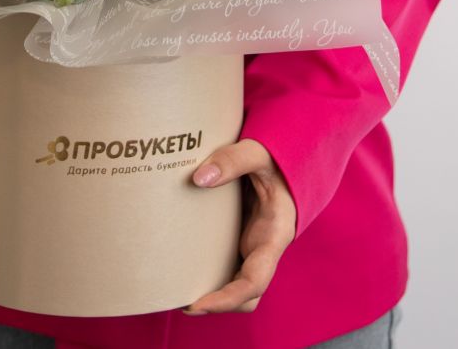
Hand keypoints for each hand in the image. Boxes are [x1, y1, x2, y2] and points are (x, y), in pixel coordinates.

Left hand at [185, 139, 295, 313]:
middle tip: (178, 301)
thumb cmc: (275, 158)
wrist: (283, 160)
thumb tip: (199, 178)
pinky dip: (206, 270)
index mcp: (274, 235)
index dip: (227, 299)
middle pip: (244, 295)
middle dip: (216, 304)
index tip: (196, 305)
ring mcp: (252, 246)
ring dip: (210, 291)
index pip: (255, 282)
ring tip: (174, 288)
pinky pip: (225, 263)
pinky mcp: (239, 238)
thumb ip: (233, 160)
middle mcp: (263, 248)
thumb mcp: (259, 153)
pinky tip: (181, 262)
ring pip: (234, 283)